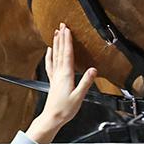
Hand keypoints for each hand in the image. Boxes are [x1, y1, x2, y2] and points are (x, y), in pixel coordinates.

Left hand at [26, 24, 97, 143]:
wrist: (52, 117)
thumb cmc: (65, 109)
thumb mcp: (79, 96)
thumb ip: (86, 82)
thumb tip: (94, 70)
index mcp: (66, 75)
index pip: (67, 54)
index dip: (68, 41)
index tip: (68, 30)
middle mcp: (59, 73)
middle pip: (60, 51)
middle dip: (61, 37)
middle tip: (61, 25)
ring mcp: (55, 76)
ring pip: (55, 56)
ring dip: (56, 43)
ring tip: (56, 33)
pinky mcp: (53, 81)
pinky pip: (50, 64)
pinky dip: (49, 56)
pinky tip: (49, 51)